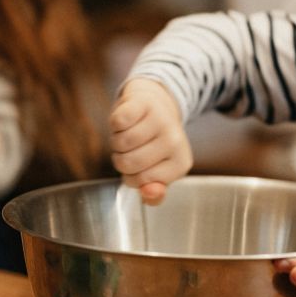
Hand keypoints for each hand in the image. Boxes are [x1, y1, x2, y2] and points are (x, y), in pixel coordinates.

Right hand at [108, 78, 191, 204]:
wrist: (155, 105)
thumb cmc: (153, 144)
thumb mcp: (158, 173)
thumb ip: (153, 194)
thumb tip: (147, 193)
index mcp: (180, 164)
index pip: (140, 182)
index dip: (131, 176)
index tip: (140, 165)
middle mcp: (175, 141)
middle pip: (128, 163)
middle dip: (121, 159)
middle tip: (132, 149)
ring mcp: (161, 120)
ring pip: (120, 143)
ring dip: (116, 141)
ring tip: (128, 134)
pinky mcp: (144, 103)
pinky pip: (117, 122)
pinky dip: (115, 124)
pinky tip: (126, 121)